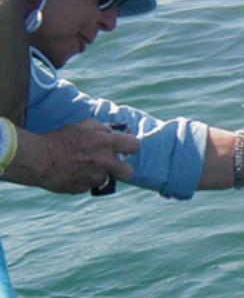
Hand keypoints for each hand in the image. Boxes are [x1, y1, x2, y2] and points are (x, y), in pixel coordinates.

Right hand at [23, 119, 138, 192]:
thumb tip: (114, 132)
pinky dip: (84, 180)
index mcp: (106, 142)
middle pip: (129, 172)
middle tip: (112, 165)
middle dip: (123, 169)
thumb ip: (102, 128)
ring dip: (98, 174)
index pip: (134, 145)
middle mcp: (104, 161)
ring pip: (106, 179)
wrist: (38, 159)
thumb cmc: (60, 139)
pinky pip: (89, 185)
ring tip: (82, 166)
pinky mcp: (83, 188)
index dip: (130, 147)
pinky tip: (72, 173)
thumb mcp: (82, 126)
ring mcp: (94, 177)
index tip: (125, 148)